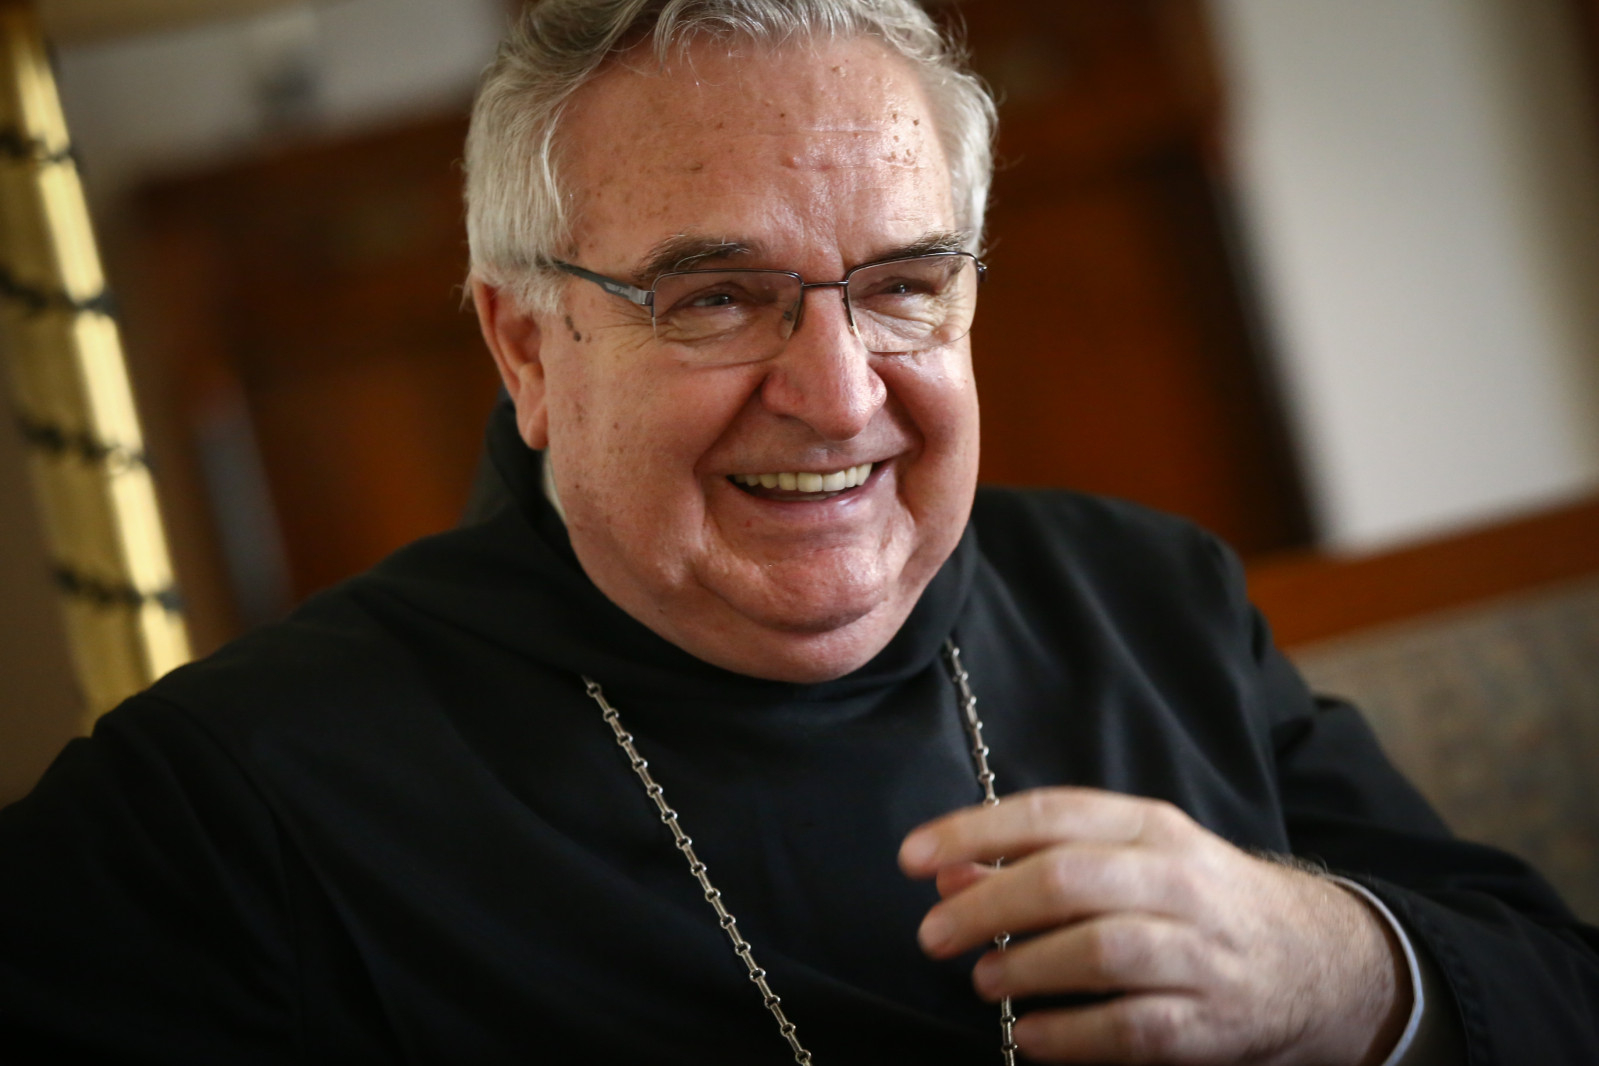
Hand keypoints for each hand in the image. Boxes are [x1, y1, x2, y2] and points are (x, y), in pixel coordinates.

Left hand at [899, 788, 1409, 1064]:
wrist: (1313, 958)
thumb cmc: (1190, 900)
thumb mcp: (1126, 860)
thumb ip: (1036, 860)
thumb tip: (946, 872)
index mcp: (1150, 827)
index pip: (1053, 813)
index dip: (974, 830)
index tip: (913, 857)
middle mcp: (1178, 879)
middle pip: (1070, 879)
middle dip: (989, 906)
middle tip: (933, 936)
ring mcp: (1200, 951)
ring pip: (1103, 949)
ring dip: (1028, 968)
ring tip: (983, 982)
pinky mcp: (1213, 1021)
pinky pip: (1134, 1027)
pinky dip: (1072, 1035)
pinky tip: (1029, 1037)